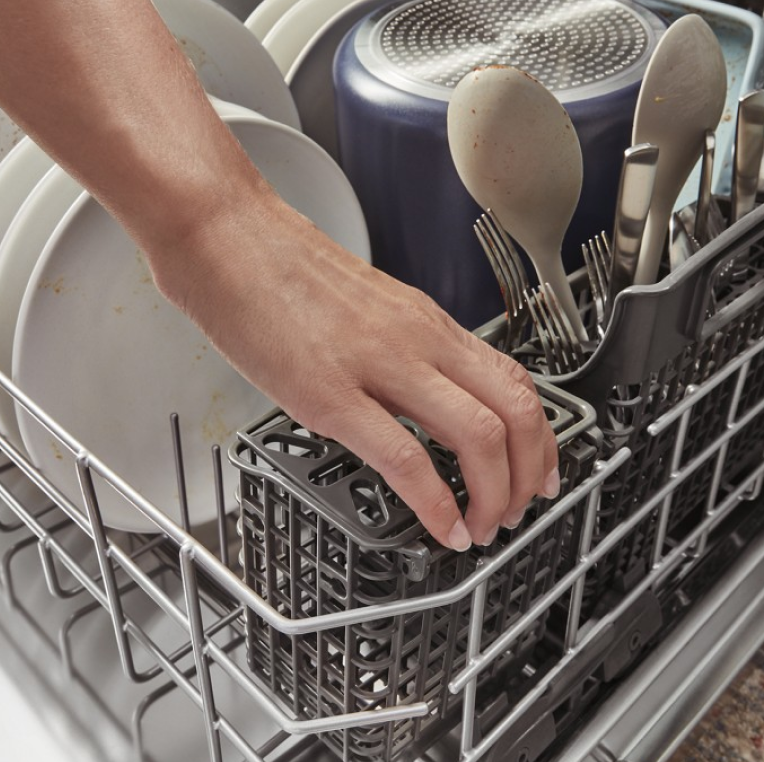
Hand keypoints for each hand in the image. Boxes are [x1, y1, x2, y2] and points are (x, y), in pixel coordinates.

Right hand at [149, 185, 560, 550]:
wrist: (224, 234)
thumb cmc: (277, 270)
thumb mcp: (363, 308)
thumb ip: (399, 351)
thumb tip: (420, 399)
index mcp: (426, 323)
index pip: (515, 382)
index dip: (539, 439)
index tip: (535, 474)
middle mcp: (418, 339)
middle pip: (515, 411)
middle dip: (527, 476)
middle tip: (516, 512)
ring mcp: (378, 365)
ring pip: (478, 435)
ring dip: (493, 496)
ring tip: (481, 529)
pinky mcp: (330, 394)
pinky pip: (405, 457)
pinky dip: (434, 504)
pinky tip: (438, 526)